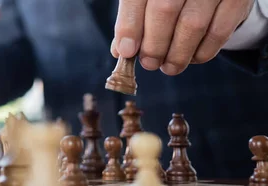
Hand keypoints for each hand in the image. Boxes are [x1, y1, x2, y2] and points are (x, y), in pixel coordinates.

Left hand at [111, 0, 253, 75]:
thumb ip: (134, 19)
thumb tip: (121, 50)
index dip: (130, 26)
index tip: (126, 51)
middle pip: (164, 10)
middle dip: (154, 44)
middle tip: (150, 63)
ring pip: (192, 24)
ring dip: (177, 54)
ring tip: (169, 66)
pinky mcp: (236, 0)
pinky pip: (219, 32)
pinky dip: (203, 52)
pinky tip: (193, 58)